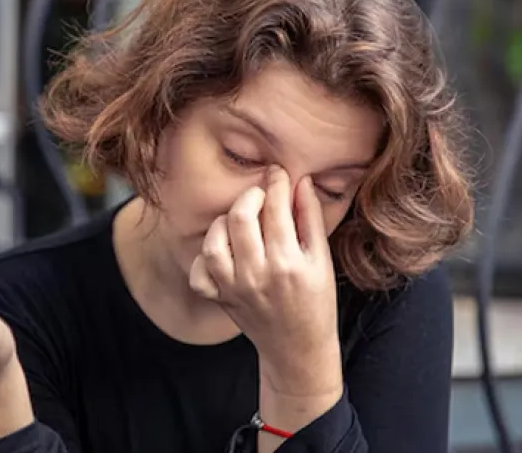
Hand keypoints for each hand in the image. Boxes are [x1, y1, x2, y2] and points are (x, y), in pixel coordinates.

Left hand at [189, 166, 341, 394]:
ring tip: (241, 220)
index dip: (277, 182)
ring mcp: (234, 289)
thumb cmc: (316, 302)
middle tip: (261, 193)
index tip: (278, 172)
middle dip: (250, 195)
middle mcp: (256, 275)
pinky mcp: (220, 299)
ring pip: (213, 241)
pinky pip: (199, 273)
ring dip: (225, 222)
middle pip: (239, 217)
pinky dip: (205, 257)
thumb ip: (310, 219)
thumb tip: (302, 182)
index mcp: (287, 264)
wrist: (298, 349)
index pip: (276, 208)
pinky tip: (223, 250)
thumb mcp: (322, 260)